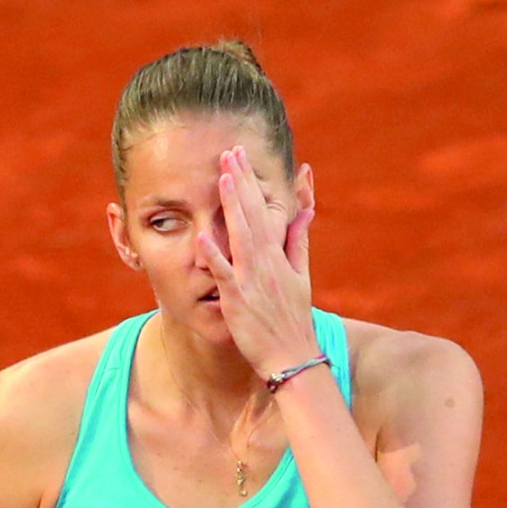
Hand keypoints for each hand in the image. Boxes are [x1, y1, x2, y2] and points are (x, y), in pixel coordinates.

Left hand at [195, 145, 319, 377]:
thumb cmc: (293, 317)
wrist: (292, 356)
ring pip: (241, 235)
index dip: (250, 183)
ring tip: (223, 176)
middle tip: (230, 151)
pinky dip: (214, 255)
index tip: (240, 157)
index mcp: (278, 254)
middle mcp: (265, 262)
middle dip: (240, 182)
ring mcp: (252, 279)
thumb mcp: (301, 274)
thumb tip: (305, 209)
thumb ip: (298, 239)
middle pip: (251, 214)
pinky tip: (201, 235)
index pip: (263, 209)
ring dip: (232, 206)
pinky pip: (224, 274)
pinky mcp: (238, 299)